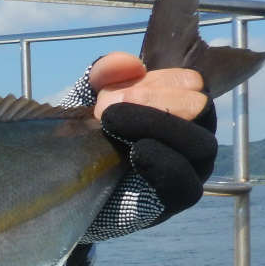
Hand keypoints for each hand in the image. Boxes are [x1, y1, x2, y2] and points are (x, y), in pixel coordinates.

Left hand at [87, 52, 217, 230]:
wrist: (63, 188)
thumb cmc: (85, 138)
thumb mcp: (87, 99)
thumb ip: (104, 74)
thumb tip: (130, 64)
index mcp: (178, 106)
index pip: (190, 83)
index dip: (154, 82)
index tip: (108, 94)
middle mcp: (192, 135)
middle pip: (200, 108)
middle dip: (154, 102)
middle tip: (106, 110)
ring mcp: (189, 169)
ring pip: (200, 145)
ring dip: (158, 128)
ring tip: (114, 126)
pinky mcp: (175, 201)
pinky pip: (186, 185)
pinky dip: (164, 165)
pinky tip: (137, 153)